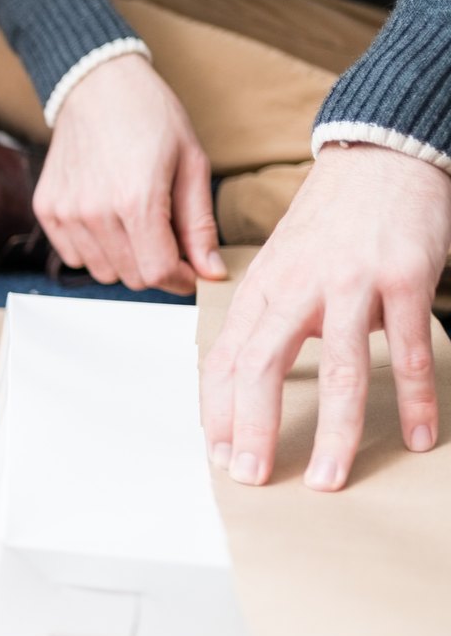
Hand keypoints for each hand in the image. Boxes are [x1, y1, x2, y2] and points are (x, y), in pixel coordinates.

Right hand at [37, 53, 224, 293]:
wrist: (98, 85)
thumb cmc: (149, 116)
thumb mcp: (192, 164)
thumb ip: (199, 224)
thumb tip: (210, 272)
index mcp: (137, 200)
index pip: (158, 272)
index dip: (181, 279)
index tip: (190, 270)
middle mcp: (95, 212)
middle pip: (132, 277)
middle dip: (155, 265)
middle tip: (165, 236)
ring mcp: (66, 213)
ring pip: (102, 272)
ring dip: (124, 259)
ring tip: (134, 223)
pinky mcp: (47, 210)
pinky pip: (74, 256)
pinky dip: (94, 249)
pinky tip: (106, 218)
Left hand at [201, 144, 450, 490]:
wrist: (381, 158)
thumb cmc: (327, 222)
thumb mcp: (278, 269)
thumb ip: (264, 323)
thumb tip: (244, 385)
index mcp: (260, 291)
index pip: (226, 361)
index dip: (220, 412)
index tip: (220, 456)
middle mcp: (298, 289)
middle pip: (265, 367)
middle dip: (256, 428)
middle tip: (254, 477)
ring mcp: (352, 285)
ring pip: (339, 369)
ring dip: (334, 430)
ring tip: (328, 477)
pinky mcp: (404, 280)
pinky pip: (410, 350)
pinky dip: (415, 398)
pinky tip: (416, 436)